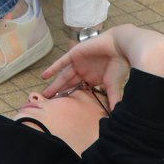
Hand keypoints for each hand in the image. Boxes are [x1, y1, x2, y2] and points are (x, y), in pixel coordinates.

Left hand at [40, 24, 163, 108]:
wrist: (119, 46)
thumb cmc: (119, 65)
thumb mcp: (114, 85)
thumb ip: (112, 99)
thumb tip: (115, 116)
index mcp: (94, 79)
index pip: (80, 90)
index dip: (72, 97)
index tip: (63, 108)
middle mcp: (85, 72)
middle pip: (69, 84)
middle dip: (60, 92)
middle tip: (49, 102)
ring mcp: (78, 63)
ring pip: (63, 76)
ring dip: (54, 84)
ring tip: (44, 94)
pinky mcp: (74, 55)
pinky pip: (60, 63)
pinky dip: (52, 69)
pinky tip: (43, 77)